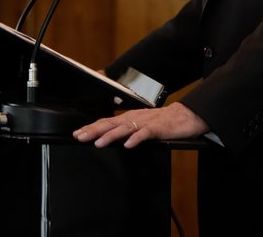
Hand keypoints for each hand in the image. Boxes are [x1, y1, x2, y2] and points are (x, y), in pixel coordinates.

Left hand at [73, 102, 208, 148]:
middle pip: (110, 124)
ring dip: (110, 136)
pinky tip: (127, 145)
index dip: (90, 128)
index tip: (77, 134)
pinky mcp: (157, 128)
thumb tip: (108, 136)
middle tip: (80, 137)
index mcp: (128, 117)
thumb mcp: (140, 124)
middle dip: (93, 131)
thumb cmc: (162, 122)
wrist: (184, 116)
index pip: (105, 122)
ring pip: (124, 128)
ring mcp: (144, 122)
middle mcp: (133, 118)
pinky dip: (135, 139)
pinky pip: (144, 134)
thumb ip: (126, 130)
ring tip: (99, 143)